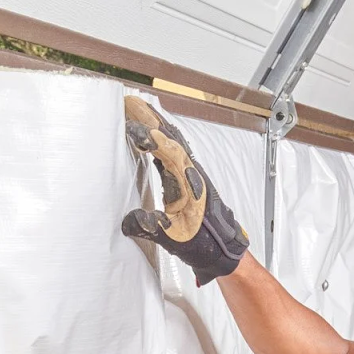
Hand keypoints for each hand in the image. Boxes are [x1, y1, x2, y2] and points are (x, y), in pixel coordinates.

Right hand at [123, 95, 248, 284]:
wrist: (224, 250)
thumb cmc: (206, 244)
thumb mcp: (176, 240)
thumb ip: (153, 229)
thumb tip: (129, 221)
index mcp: (191, 183)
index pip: (169, 151)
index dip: (151, 137)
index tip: (131, 126)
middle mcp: (192, 172)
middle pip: (170, 136)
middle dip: (150, 118)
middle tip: (129, 103)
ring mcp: (191, 173)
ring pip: (172, 140)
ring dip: (155, 123)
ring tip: (135, 109)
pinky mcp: (187, 177)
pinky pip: (173, 149)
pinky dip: (160, 136)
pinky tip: (149, 134)